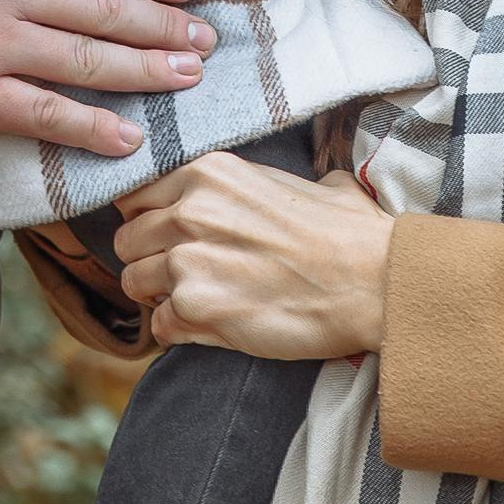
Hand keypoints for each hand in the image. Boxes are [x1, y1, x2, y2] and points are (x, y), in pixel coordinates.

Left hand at [112, 153, 393, 358]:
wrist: (377, 284)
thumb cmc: (348, 234)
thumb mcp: (299, 182)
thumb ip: (256, 182)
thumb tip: (260, 187)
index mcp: (209, 173)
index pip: (135, 191)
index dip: (148, 215)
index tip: (163, 231)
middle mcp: (189, 212)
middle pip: (126, 239)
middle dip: (149, 258)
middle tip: (184, 272)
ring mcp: (187, 263)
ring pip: (133, 282)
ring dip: (159, 295)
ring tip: (199, 299)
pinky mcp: (197, 311)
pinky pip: (159, 326)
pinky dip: (179, 330)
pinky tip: (211, 326)